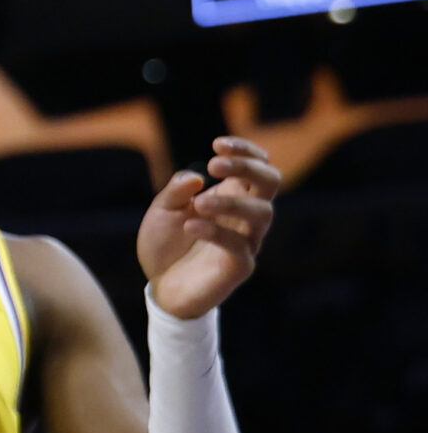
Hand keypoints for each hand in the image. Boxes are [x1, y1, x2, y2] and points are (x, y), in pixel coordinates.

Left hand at [138, 136, 279, 318]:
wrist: (161, 287)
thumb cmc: (166, 244)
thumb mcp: (162, 211)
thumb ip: (176, 191)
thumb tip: (195, 177)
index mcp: (232, 195)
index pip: (258, 166)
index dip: (245, 150)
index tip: (217, 144)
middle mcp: (246, 216)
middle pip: (271, 182)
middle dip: (248, 167)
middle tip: (213, 165)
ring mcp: (247, 241)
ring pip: (262, 213)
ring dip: (231, 202)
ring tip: (199, 203)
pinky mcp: (239, 267)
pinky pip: (240, 246)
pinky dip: (216, 232)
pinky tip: (190, 226)